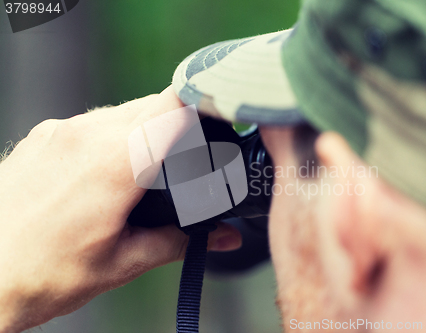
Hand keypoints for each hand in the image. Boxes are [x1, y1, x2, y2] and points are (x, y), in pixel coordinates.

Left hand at [0, 86, 241, 332]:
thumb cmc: (42, 276)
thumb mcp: (124, 262)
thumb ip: (182, 241)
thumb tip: (225, 236)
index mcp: (115, 161)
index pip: (175, 105)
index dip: (204, 108)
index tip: (217, 127)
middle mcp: (85, 133)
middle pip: (153, 104)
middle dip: (177, 127)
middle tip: (184, 166)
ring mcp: (59, 131)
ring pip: (122, 112)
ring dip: (142, 133)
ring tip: (141, 178)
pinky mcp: (41, 136)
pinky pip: (91, 123)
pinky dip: (110, 139)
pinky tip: (103, 177)